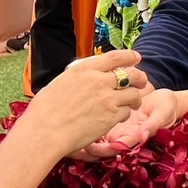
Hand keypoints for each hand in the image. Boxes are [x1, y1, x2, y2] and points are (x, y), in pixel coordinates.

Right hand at [16, 51, 148, 158]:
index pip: (115, 57)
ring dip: (135, 98)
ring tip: (133, 103)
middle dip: (141, 77)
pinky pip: (126, 112)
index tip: (136, 57)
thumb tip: (89, 77)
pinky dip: (125, 113)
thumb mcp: (61, 82)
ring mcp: (107, 98)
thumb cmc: (45, 110)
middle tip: (142, 82)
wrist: (45, 131)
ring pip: (134, 94)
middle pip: (132, 74)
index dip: (129, 56)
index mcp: (85, 69)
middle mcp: (99, 80)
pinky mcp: (111, 116)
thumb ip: (80, 77)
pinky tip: (118, 117)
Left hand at [73, 88, 187, 160]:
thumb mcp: (162, 115)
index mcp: (133, 137)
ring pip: (97, 135)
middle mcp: (122, 135)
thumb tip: (142, 136)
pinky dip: (86, 122)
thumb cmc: (166, 108)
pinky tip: (75, 117)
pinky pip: (97, 122)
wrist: (164, 99)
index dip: (102, 150)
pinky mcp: (111, 116)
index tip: (90, 149)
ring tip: (69, 135)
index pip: (115, 148)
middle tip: (73, 147)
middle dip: (87, 148)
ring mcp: (115, 126)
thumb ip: (153, 125)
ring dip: (83, 137)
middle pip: (102, 146)